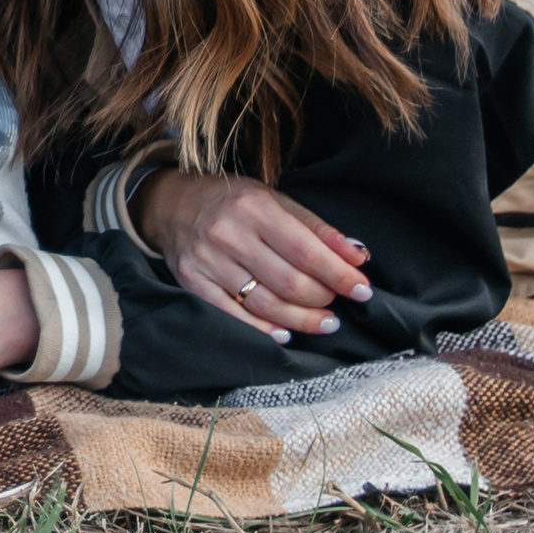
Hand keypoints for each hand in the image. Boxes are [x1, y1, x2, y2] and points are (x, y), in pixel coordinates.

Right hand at [134, 169, 371, 343]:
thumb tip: (358, 256)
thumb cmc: (232, 201)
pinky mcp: (192, 281)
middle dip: (323, 299)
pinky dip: (264, 329)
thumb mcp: (274, 199)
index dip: (340, 275)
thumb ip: (316, 228)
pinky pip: (234, 315)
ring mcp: (206, 260)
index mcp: (253, 207)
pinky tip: (286, 332)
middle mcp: (227, 233)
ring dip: (301, 320)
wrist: (170, 204)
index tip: (363, 290)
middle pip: (288, 282)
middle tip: (338, 306)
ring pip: (265, 304)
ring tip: (324, 323)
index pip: (306, 251)